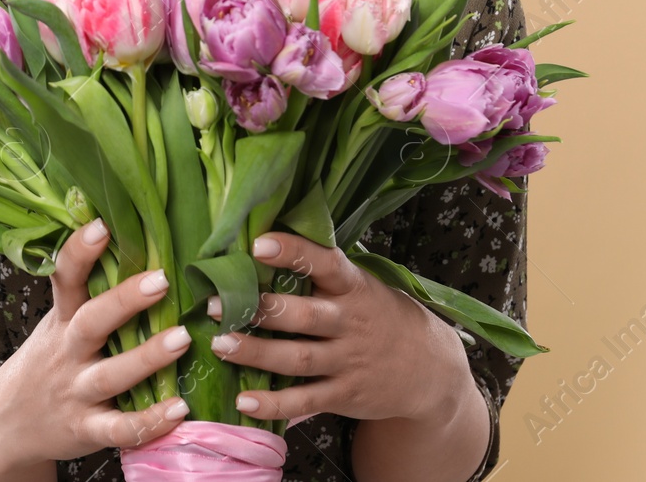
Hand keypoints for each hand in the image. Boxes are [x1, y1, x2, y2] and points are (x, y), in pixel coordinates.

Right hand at [0, 219, 191, 471]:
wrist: (3, 428)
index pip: (64, 279)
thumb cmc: (45, 364)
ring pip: (112, 375)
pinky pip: (119, 428)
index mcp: (61, 321)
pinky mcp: (85, 430)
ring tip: (183, 338)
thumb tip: (135, 241)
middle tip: (162, 279)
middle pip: (92, 323)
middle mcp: (67, 353)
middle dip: (124, 301)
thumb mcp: (55, 325)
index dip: (79, 252)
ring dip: (147, 357)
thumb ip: (87, 297)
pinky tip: (180, 409)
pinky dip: (150, 421)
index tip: (101, 225)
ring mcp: (76, 393)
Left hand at [207, 231, 472, 426]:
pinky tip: (243, 401)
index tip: (260, 243)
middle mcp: (351, 323)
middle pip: (305, 316)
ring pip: (299, 358)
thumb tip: (264, 243)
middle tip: (217, 304)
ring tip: (220, 344)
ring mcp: (348, 362)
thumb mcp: (363, 286)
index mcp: (355, 288)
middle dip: (261, 310)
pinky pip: (305, 400)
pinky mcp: (344, 395)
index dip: (294, 253)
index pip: (325, 263)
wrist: (429, 368)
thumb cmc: (380, 315)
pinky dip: (274, 403)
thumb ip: (323, 273)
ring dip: (257, 353)